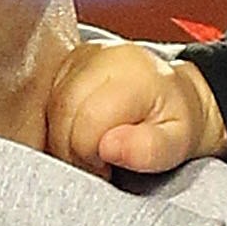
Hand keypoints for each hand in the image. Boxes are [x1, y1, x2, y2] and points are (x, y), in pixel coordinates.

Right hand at [44, 39, 225, 175]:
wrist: (179, 97)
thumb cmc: (176, 122)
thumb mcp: (176, 144)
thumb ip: (147, 149)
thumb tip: (108, 147)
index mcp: (133, 75)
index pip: (87, 121)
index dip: (88, 156)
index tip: (104, 170)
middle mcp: (104, 56)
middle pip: (62, 111)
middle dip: (70, 148)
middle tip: (94, 165)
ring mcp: (83, 55)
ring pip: (50, 105)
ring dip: (61, 136)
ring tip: (90, 151)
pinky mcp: (68, 61)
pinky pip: (47, 97)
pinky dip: (56, 123)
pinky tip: (78, 133)